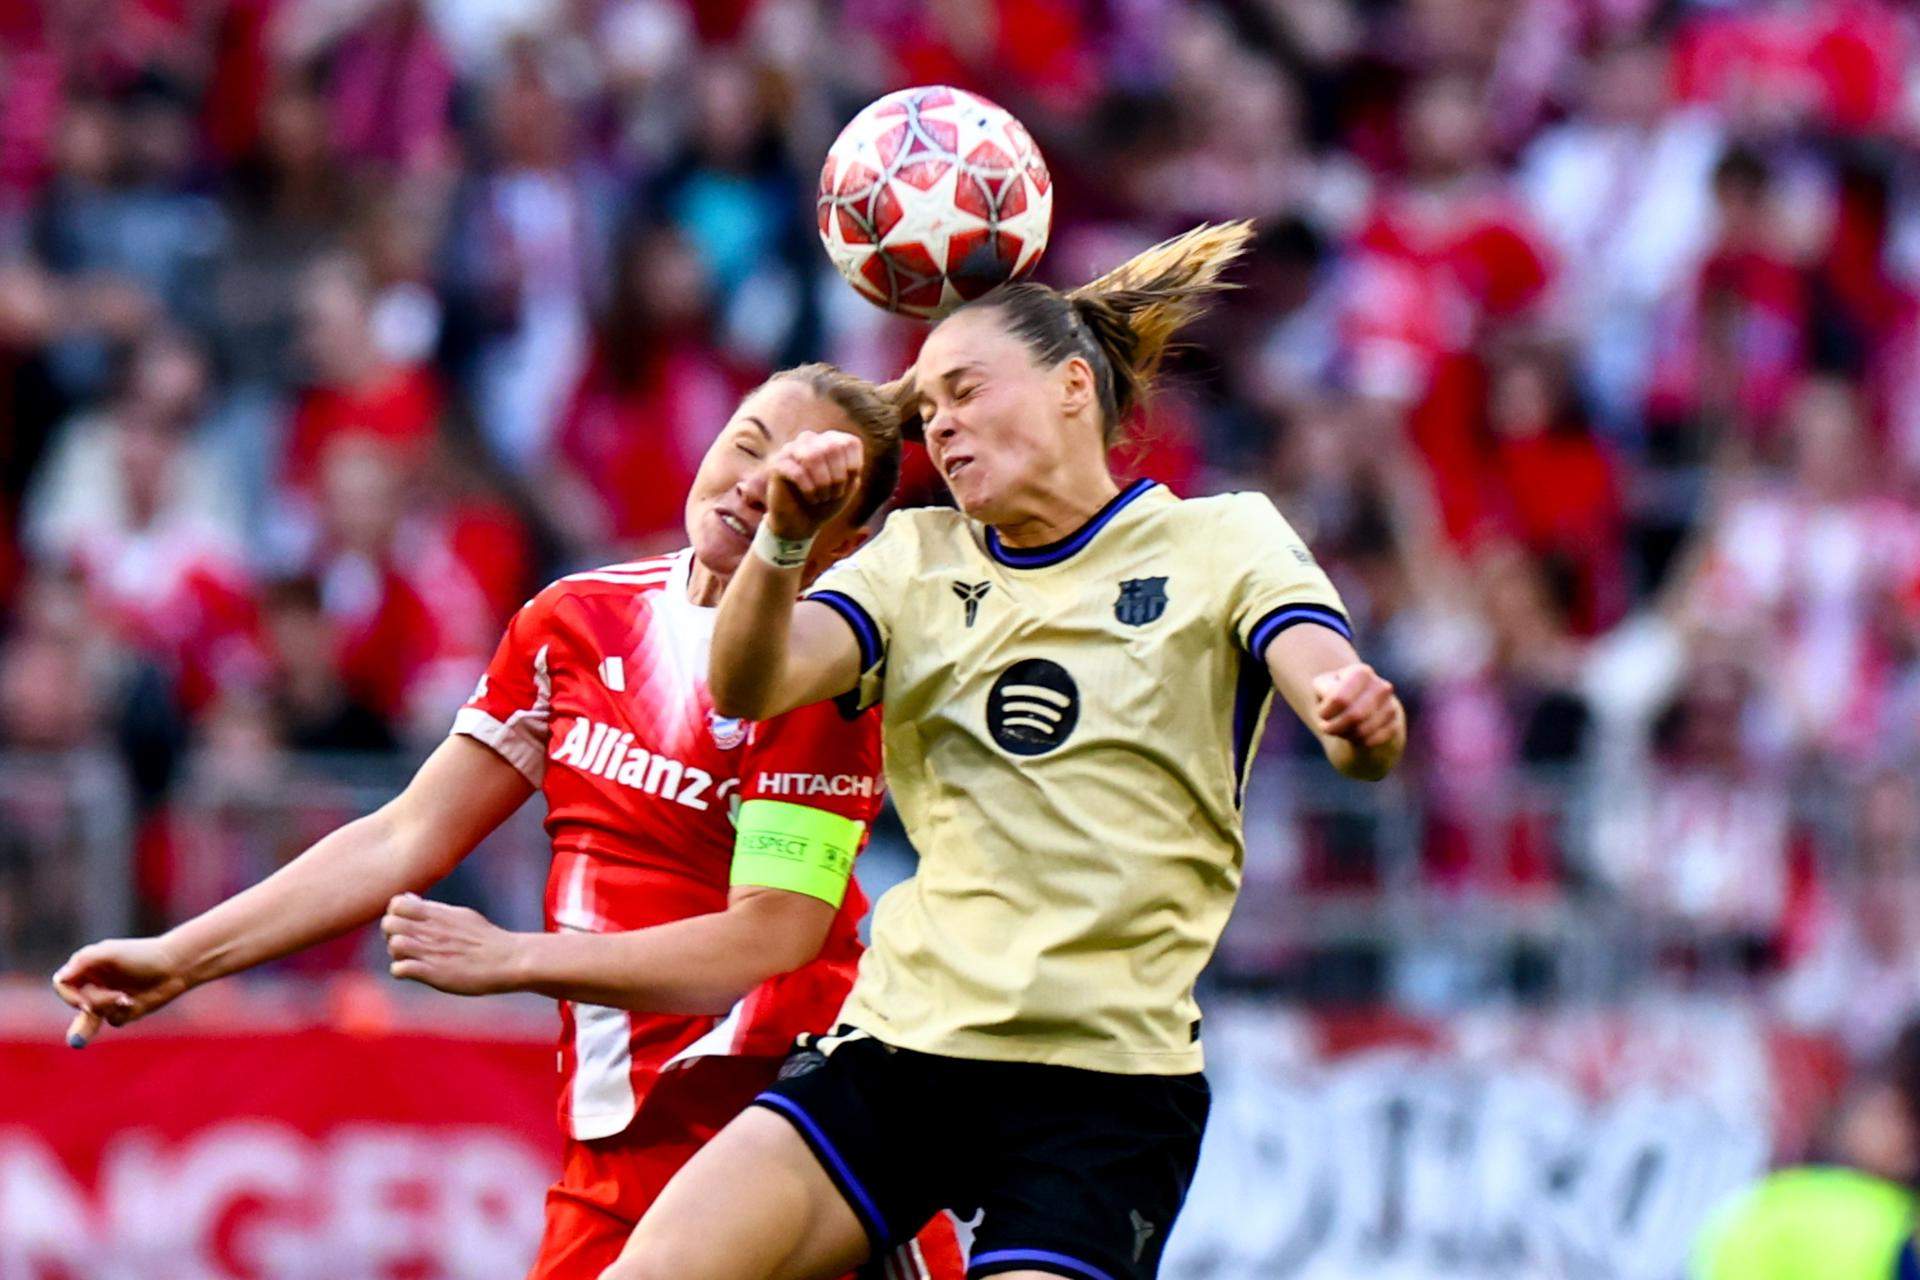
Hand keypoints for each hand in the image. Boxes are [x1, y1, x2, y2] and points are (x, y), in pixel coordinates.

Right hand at [52, 936, 191, 1046]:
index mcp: (87, 966)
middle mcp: (94, 982)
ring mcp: (107, 997)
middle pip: (76, 1002)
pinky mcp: (123, 1009)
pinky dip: (122, 1013)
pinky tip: (134, 1002)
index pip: (63, 985)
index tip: (83, 1002)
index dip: (69, 996)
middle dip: (96, 1002)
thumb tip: (60, 978)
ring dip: (109, 1008)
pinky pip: (113, 1020)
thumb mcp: (111, 953)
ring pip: (92, 1015)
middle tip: (118, 997)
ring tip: (127, 998)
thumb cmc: (143, 955)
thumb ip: (84, 961)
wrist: (175, 966)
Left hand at [382, 894, 527, 996]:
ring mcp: (432, 951)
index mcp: (438, 914)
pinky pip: (400, 969)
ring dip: (396, 954)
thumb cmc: (486, 939)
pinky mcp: (433, 973)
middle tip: (405, 943)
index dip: (394, 914)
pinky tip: (414, 972)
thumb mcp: (461, 915)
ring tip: (410, 958)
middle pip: (389, 923)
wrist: (508, 960)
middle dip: (390, 934)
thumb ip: (433, 909)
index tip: (405, 924)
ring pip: (393, 945)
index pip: (397, 903)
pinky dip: (401, 971)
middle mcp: (432, 930)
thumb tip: (409, 899)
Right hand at [765, 430, 863, 538]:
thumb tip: (847, 453)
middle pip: (832, 447)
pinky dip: (809, 490)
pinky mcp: (777, 464)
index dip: (853, 466)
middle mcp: (810, 439)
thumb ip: (852, 467)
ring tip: (823, 497)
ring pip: (813, 456)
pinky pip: (798, 472)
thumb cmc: (826, 501)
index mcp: (829, 440)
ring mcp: (791, 450)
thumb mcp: (848, 485)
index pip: (849, 442)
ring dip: (823, 482)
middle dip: (838, 477)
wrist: (801, 522)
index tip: (848, 484)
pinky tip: (811, 499)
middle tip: (834, 494)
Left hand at [1311, 662, 1400, 749]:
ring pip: (1363, 731)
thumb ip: (1324, 689)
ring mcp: (1390, 705)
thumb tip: (1334, 697)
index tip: (1322, 714)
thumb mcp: (1323, 686)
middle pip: (1354, 716)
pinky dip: (1358, 742)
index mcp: (1361, 673)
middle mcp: (1381, 686)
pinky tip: (1353, 735)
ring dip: (1345, 735)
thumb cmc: (1334, 692)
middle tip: (1326, 728)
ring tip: (1340, 730)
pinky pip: (1372, 740)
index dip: (1326, 712)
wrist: (1359, 702)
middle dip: (1335, 727)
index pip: (1340, 700)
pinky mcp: (1394, 724)